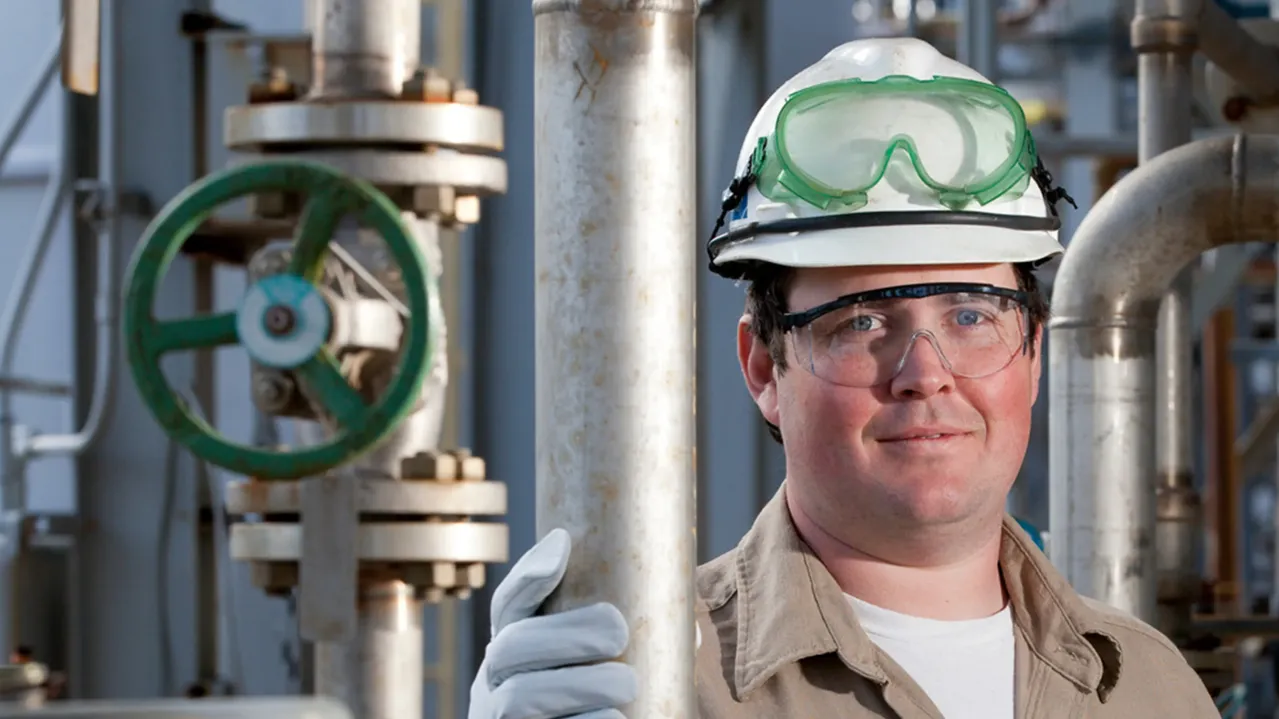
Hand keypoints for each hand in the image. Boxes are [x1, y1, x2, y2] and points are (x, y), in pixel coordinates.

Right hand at [468, 528, 637, 718]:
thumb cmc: (597, 717)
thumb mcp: (598, 674)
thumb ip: (630, 649)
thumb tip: (689, 629)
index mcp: (516, 656)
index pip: (509, 607)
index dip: (530, 575)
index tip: (565, 546)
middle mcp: (497, 687)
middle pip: (512, 647)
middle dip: (566, 633)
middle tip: (619, 632)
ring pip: (519, 698)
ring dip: (576, 685)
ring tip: (626, 685)